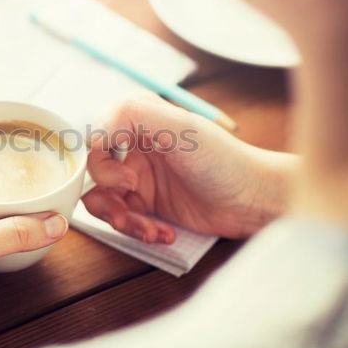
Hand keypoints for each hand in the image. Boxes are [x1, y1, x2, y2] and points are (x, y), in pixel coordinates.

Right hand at [84, 93, 296, 242]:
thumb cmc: (224, 160)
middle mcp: (135, 148)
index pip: (94, 136)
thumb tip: (94, 132)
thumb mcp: (180, 127)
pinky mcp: (148, 206)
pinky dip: (139, 230)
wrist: (254, 200)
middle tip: (133, 201)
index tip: (123, 176)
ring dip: (120, 218)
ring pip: (103, 200)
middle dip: (108, 195)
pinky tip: (164, 233)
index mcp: (138, 120)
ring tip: (146, 230)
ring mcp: (140, 178)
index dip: (99, 160)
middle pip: (93, 173)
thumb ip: (133, 114)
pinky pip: (124, 219)